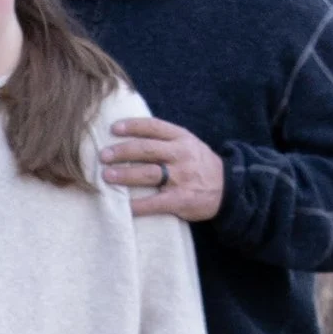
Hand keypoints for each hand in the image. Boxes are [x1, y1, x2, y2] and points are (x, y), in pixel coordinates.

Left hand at [100, 116, 223, 221]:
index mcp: (181, 138)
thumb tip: (128, 134)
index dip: (132, 126)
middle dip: (122, 152)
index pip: (154, 127)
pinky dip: (136, 206)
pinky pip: (154, 203)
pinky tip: (122, 207)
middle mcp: (181, 155)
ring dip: (124, 175)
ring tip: (106, 176)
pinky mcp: (180, 199)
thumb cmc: (199, 164)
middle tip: (103, 155)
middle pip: (146, 149)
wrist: (229, 188)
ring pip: (148, 174)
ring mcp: (181, 178)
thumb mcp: (188, 143)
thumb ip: (164, 139)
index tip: (113, 128)